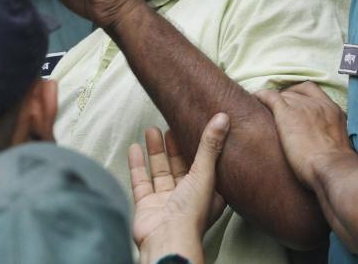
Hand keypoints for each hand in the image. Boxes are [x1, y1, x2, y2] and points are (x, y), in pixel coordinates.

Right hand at [128, 113, 229, 263]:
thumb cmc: (191, 213)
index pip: (205, 165)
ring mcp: (165, 202)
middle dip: (174, 146)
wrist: (167, 239)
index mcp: (207, 193)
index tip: (192, 128)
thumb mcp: (205, 173)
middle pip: (180, 166)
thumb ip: (210, 145)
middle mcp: (187, 198)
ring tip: (151, 130)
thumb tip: (222, 119)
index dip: (199, 147)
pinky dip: (137, 165)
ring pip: (160, 171)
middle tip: (169, 125)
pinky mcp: (146, 205)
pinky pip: (141, 181)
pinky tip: (134, 148)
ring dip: (155, 151)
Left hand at [257, 82, 350, 189]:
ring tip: (264, 110)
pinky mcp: (287, 113)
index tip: (291, 102)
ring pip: (282, 95)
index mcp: (332, 109)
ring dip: (274, 102)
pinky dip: (261, 96)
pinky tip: (255, 98)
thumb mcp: (338, 144)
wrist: (332, 168)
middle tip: (275, 112)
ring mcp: (302, 106)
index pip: (311, 90)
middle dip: (284, 100)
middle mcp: (317, 103)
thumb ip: (328, 135)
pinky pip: (270, 96)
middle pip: (294, 93)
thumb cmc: (335, 166)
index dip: (298, 93)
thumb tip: (319, 143)